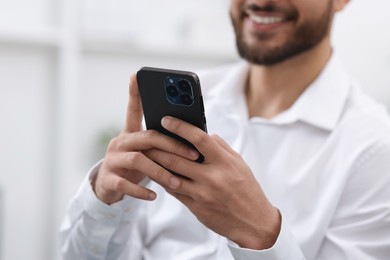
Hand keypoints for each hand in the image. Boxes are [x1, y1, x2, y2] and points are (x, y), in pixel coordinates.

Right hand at [93, 74, 198, 203]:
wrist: (108, 187)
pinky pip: (125, 184)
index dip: (135, 93)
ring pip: (138, 160)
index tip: (137, 74)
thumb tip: (192, 134)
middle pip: (147, 137)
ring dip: (160, 171)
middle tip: (193, 155)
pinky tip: (155, 197)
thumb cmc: (135, 166)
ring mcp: (112, 160)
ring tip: (177, 182)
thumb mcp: (146, 152)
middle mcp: (120, 142)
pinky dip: (141, 190)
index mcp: (130, 133)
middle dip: (172, 145)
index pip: (133, 110)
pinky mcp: (108, 179)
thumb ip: (160, 142)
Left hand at [144, 116, 280, 249]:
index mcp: (224, 162)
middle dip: (158, 147)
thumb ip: (221, 147)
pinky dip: (163, 180)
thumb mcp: (239, 164)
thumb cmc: (247, 190)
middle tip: (147, 138)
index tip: (166, 120)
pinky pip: (173, 191)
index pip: (199, 138)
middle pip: (176, 158)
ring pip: (170, 176)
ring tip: (146, 154)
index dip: (180, 127)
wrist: (253, 223)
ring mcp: (202, 193)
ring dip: (155, 164)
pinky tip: (156, 172)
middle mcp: (212, 177)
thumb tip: (204, 134)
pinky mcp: (195, 207)